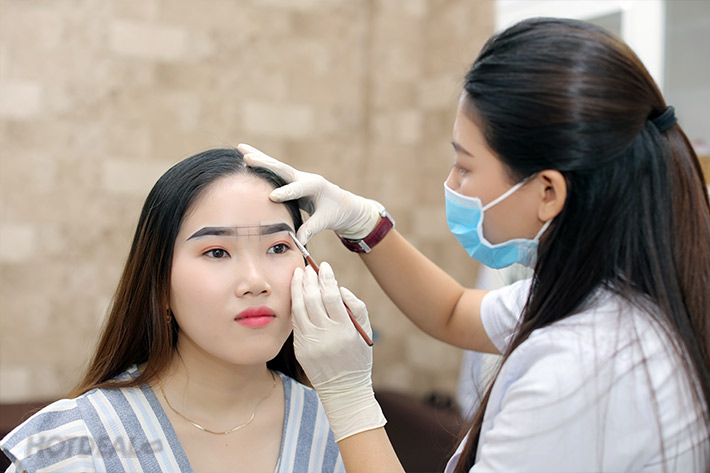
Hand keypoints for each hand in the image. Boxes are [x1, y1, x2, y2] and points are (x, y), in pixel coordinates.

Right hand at [237, 143, 382, 243]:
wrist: (342, 204)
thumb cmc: (335, 212)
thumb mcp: (325, 221)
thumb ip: (311, 229)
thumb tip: (297, 242)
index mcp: (316, 186)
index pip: (298, 189)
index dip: (286, 193)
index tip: (272, 197)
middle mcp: (304, 177)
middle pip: (283, 169)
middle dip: (266, 164)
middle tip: (248, 158)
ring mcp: (296, 177)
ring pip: (275, 166)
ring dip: (258, 157)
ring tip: (240, 148)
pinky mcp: (290, 180)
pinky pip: (273, 170)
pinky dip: (260, 163)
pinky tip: (245, 155)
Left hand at [291, 262, 385, 440]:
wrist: (343, 389)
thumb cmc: (357, 358)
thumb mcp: (365, 333)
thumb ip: (356, 307)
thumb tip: (339, 288)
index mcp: (344, 330)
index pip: (331, 296)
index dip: (326, 279)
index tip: (324, 266)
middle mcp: (325, 336)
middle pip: (312, 299)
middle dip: (309, 280)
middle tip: (308, 267)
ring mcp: (310, 343)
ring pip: (299, 308)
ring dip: (298, 288)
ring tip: (298, 275)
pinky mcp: (300, 348)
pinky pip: (296, 322)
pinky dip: (295, 305)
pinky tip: (296, 294)